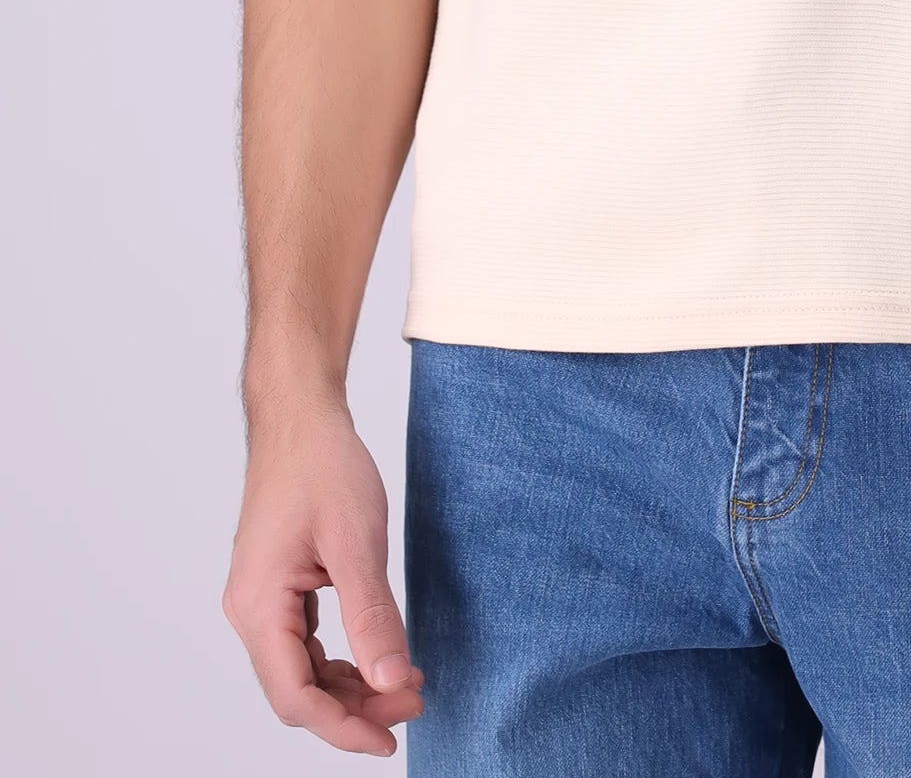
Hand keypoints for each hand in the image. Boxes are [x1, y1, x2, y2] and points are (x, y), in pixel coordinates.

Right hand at [222, 390, 423, 754]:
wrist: (301, 415)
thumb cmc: (322, 465)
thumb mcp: (356, 541)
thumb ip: (372, 614)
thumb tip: (389, 681)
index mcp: (258, 606)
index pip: (295, 697)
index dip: (343, 728)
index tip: (391, 740)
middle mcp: (250, 611)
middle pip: (298, 689)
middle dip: (356, 707)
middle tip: (414, 702)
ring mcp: (262, 600)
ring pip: (304, 669)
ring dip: (352, 685)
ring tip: (407, 682)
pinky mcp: (279, 587)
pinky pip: (307, 643)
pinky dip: (343, 657)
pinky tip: (380, 655)